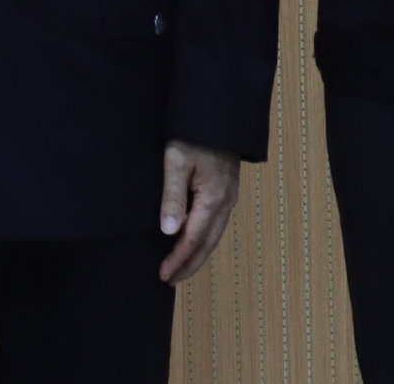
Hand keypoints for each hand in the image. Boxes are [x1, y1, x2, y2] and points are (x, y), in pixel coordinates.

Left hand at [158, 142, 239, 281]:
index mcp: (213, 198)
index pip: (193, 239)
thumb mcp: (176, 162)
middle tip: (170, 280)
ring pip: (215, 236)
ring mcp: (230, 197)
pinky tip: (196, 242)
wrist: (218, 113)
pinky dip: (205, 240)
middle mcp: (226, 202)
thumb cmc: (192, 134)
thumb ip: (173, 197)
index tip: (163, 275)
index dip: (178, 260)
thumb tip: (169, 232)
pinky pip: (217, 224)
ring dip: (198, 255)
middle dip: (189, 265)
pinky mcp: (228, 190)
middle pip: (208, 244)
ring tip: (181, 269)